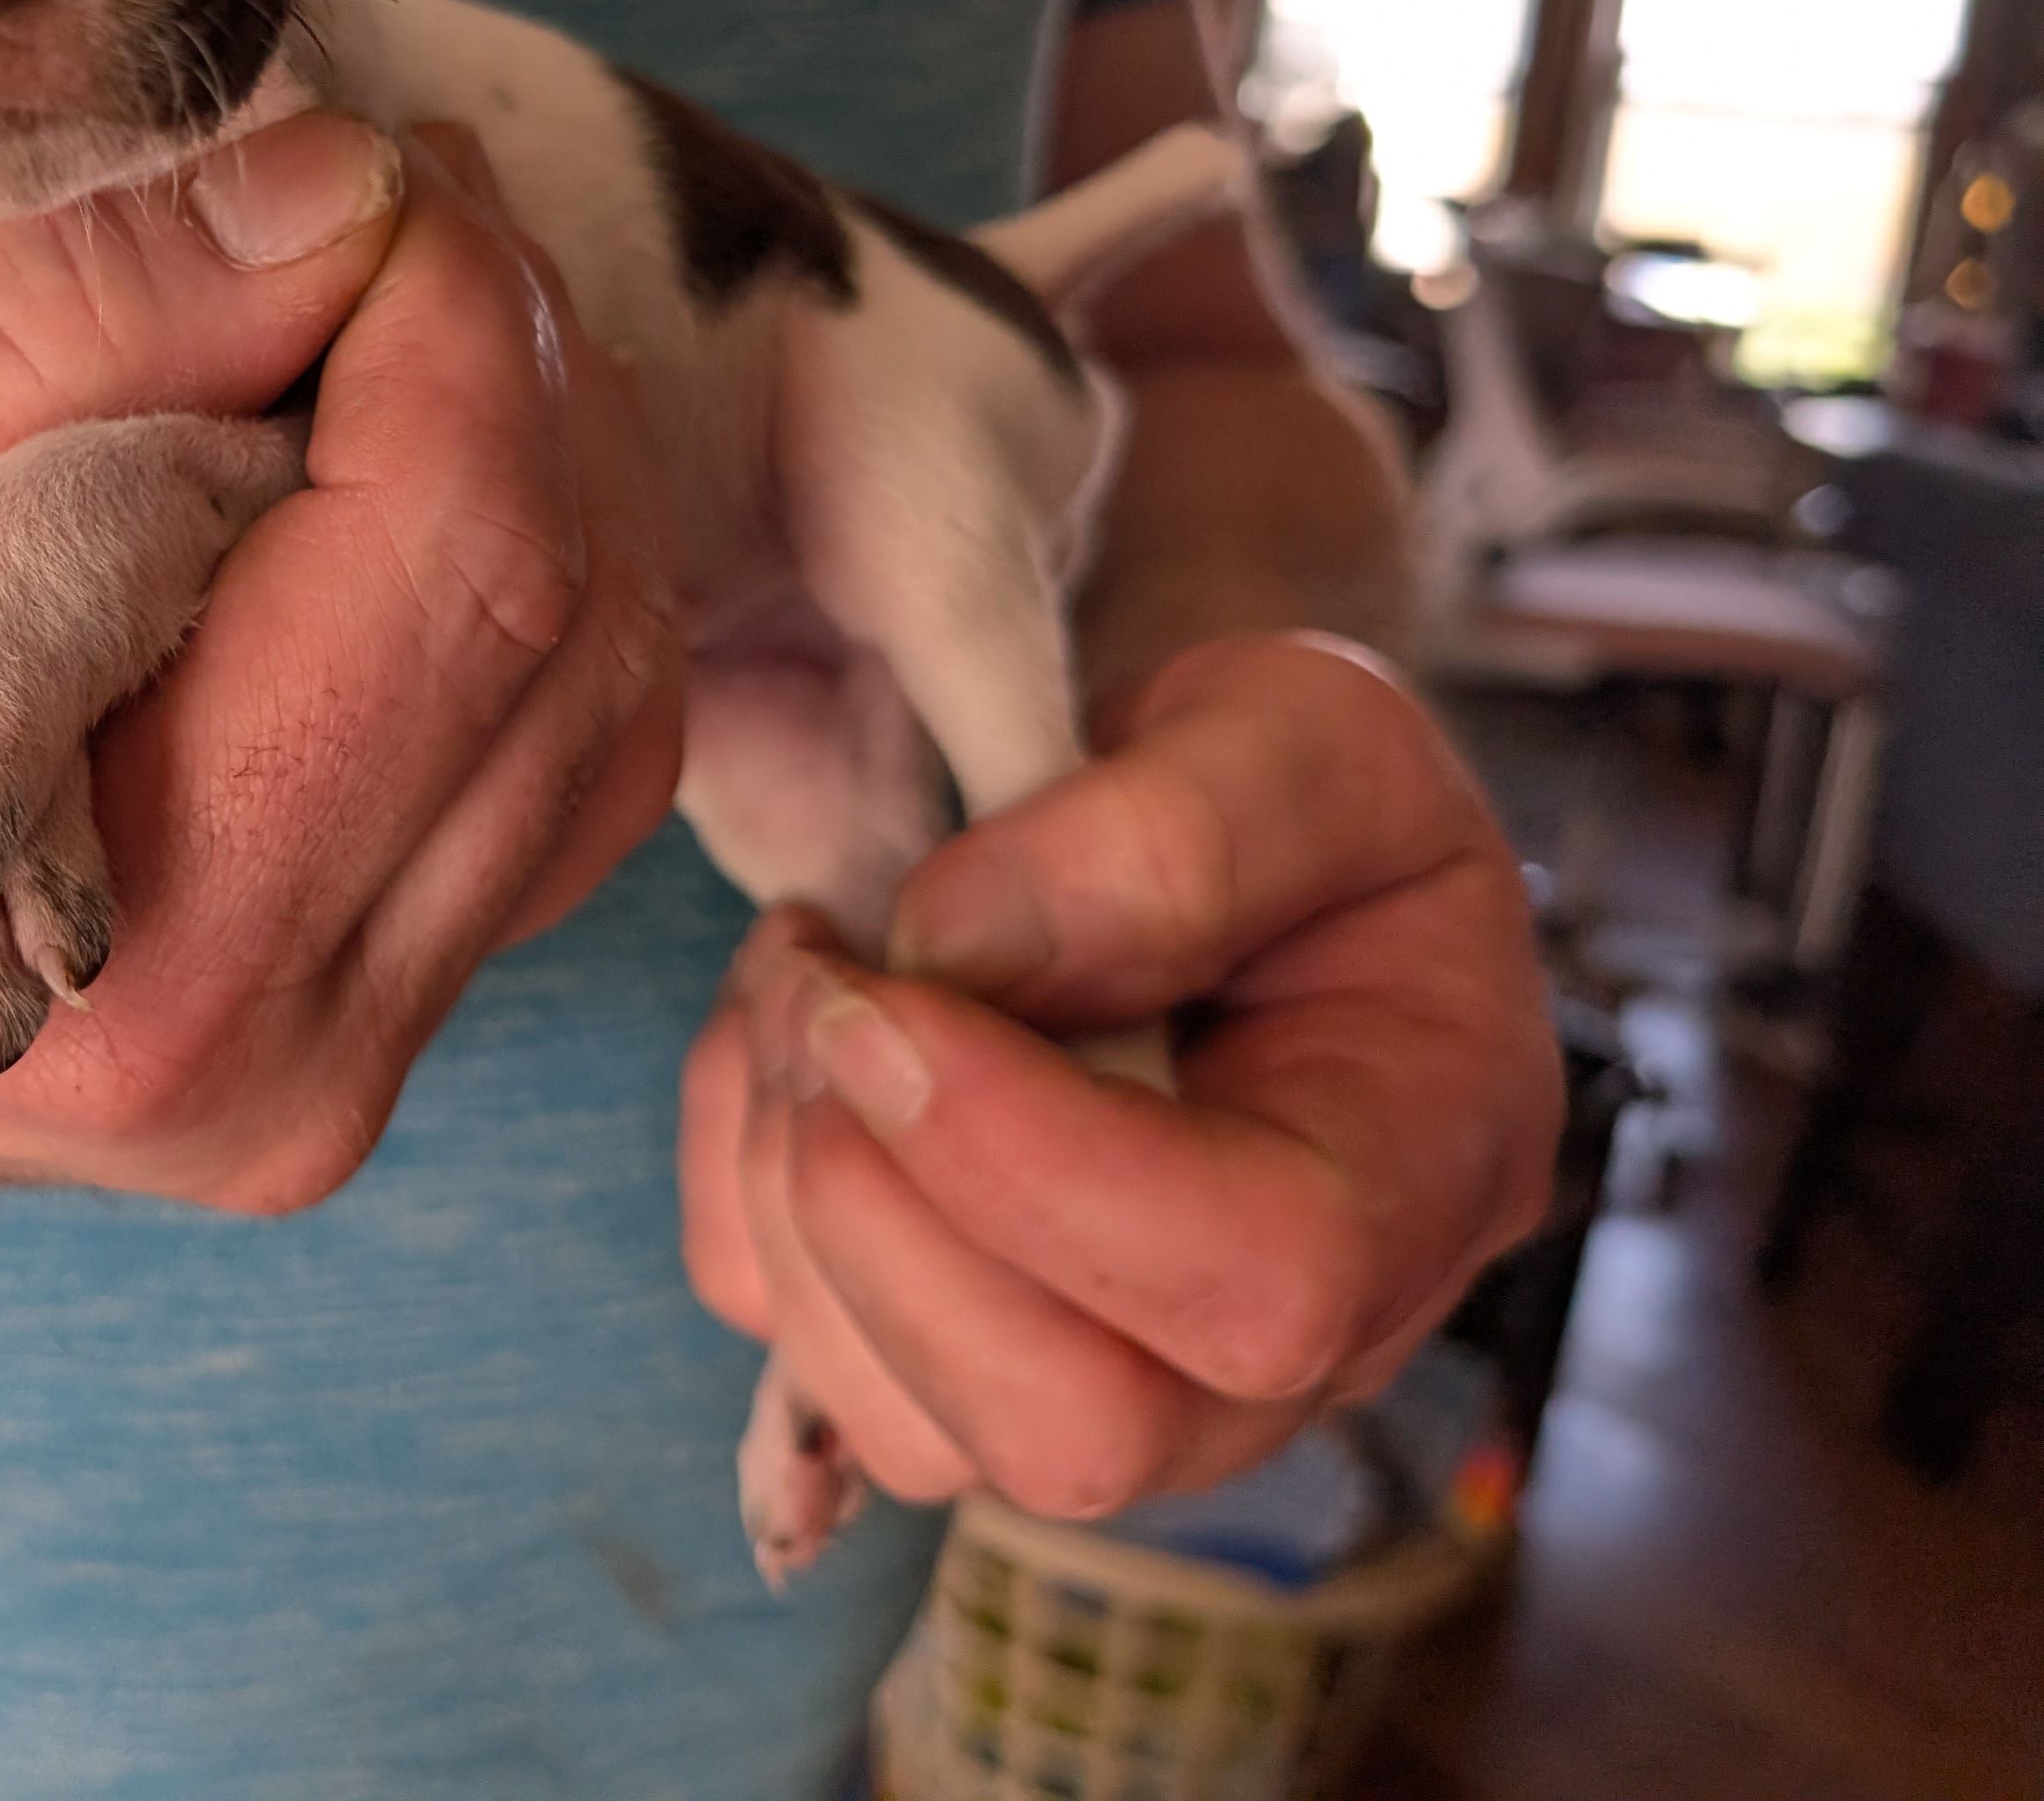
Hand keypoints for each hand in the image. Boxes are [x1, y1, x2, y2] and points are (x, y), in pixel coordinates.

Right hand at [0, 109, 684, 1209]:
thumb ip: (66, 330)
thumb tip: (348, 187)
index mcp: (139, 945)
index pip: (459, 549)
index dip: (461, 306)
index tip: (382, 158)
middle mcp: (289, 1057)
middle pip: (571, 620)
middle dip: (514, 359)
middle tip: (393, 196)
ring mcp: (343, 1070)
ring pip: (602, 700)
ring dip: (539, 462)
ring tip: (384, 310)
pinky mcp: (357, 1029)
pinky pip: (548, 774)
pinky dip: (515, 584)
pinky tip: (391, 465)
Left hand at [678, 634, 1560, 1518]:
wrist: (1199, 829)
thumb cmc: (1282, 785)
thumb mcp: (1298, 727)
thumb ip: (1173, 830)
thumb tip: (959, 953)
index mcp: (1427, 1174)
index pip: (1262, 1284)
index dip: (1032, 1162)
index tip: (881, 986)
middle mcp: (1296, 1346)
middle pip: (1075, 1434)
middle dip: (881, 1208)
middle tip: (820, 986)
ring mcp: (1124, 1382)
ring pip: (911, 1427)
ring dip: (787, 1190)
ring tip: (804, 979)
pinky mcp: (965, 1365)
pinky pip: (799, 1362)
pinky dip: (734, 1192)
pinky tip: (780, 1043)